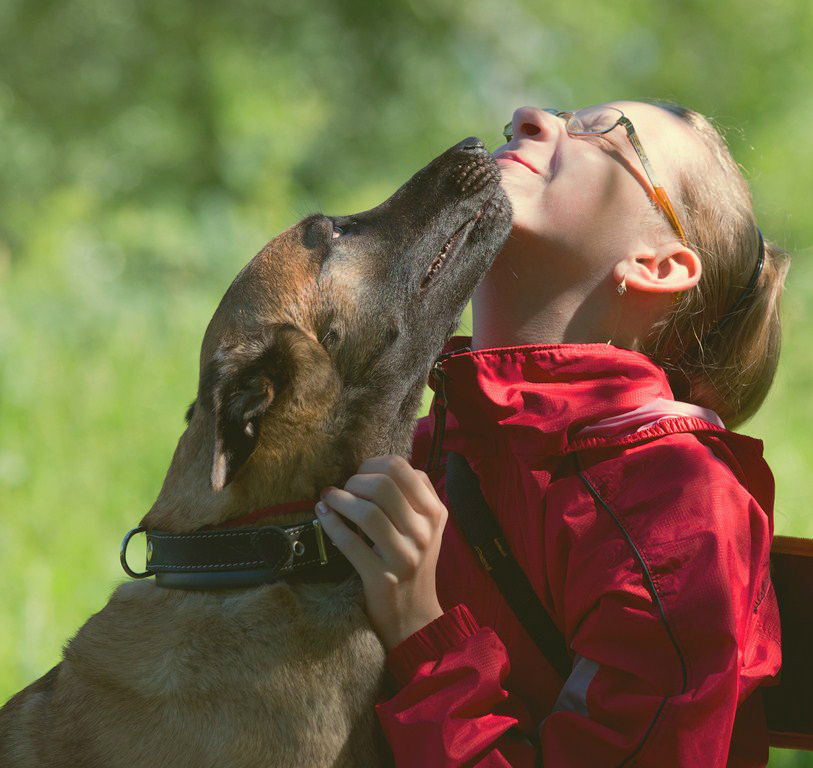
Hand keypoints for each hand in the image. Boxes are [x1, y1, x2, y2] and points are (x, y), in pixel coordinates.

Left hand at [316, 455, 447, 649]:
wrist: (414, 614)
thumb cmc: (412, 561)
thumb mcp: (424, 526)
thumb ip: (410, 495)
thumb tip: (371, 468)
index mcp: (434, 511)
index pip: (402, 468)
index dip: (373, 464)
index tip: (361, 474)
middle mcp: (424, 531)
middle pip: (382, 486)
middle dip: (355, 481)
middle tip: (344, 489)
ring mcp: (405, 555)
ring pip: (366, 512)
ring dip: (339, 500)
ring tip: (329, 499)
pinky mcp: (382, 577)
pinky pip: (349, 543)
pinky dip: (331, 524)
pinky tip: (323, 514)